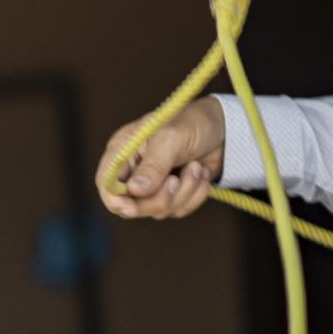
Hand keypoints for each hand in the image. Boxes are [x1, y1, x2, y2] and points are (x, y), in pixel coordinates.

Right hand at [95, 99, 226, 220]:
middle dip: (158, 198)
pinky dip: (195, 195)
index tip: (132, 207)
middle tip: (177, 179)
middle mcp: (134, 170)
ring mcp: (154, 184)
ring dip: (184, 191)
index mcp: (123, 151)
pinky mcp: (174, 193)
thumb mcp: (171, 138)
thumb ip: (153, 166)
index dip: (115, 200)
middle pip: (131, 206)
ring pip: (159, 210)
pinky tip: (203, 174)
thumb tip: (134, 191)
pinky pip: (179, 209)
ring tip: (196, 166)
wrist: (226, 128)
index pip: (106, 184)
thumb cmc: (193, 123)